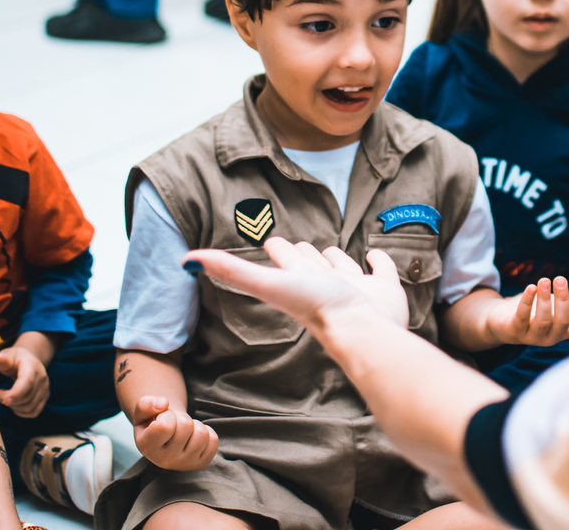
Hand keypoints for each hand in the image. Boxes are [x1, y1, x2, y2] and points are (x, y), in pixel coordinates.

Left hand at [0, 346, 49, 417]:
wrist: (29, 361)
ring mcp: (45, 389)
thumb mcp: (7, 355)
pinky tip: (13, 404)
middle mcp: (42, 378)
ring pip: (29, 407)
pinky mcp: (44, 397)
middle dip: (7, 400)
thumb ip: (1, 359)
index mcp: (32, 366)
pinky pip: (33, 412)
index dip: (15, 393)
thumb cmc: (15, 359)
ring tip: (4, 398)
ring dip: (13, 407)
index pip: (28, 382)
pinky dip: (21, 412)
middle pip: (26, 398)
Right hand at [131, 396, 218, 470]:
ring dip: (195, 425)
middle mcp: (164, 460)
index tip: (163, 417)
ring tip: (185, 430)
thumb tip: (164, 403)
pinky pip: (213, 440)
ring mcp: (184, 464)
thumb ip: (146, 404)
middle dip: (182, 417)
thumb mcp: (143, 411)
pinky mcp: (200, 463)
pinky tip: (194, 436)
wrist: (165, 437)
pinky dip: (207, 432)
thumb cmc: (153, 421)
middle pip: (186, 426)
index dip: (167, 414)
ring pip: (202, 434)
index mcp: (147, 447)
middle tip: (175, 423)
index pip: (165, 426)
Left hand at [185, 237, 409, 328]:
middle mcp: (324, 283)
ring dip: (337, 258)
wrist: (363, 330)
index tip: (269, 239)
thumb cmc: (317, 308)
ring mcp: (355, 287)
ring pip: (342, 266)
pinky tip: (374, 256)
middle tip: (298, 243)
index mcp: (297, 279)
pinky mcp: (383, 288)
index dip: (276, 248)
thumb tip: (185, 260)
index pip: (284, 257)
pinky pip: (380, 270)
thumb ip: (231, 270)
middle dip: (304, 252)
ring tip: (332, 251)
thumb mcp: (269, 283)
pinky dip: (378, 262)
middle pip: (310, 262)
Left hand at [485, 277, 568, 346]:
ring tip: (543, 280)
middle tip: (560, 279)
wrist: (503, 319)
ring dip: (544, 299)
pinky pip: (521, 317)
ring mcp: (532, 336)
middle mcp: (551, 337)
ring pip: (542, 320)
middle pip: (562, 322)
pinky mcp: (514, 330)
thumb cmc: (535, 312)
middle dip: (562, 300)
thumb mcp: (558, 306)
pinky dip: (526, 301)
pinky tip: (530, 288)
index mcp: (564, 331)